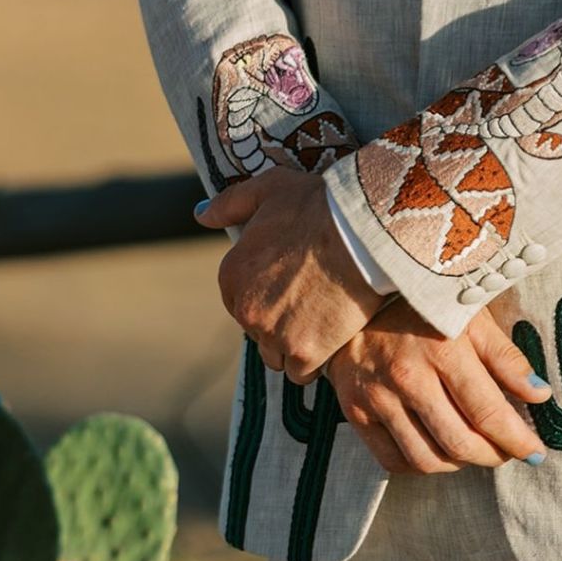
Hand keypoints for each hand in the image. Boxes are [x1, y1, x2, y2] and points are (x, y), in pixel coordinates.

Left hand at [198, 168, 386, 383]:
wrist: (360, 230)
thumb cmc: (317, 204)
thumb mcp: (269, 188)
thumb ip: (231, 204)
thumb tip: (201, 215)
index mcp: (232, 274)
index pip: (240, 301)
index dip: (267, 295)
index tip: (292, 285)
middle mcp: (245, 310)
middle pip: (258, 332)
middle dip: (281, 322)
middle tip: (313, 300)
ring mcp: (274, 335)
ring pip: (278, 356)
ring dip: (296, 345)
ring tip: (323, 321)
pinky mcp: (305, 353)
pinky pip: (303, 372)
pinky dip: (317, 360)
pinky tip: (333, 336)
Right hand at [325, 297, 551, 473]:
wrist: (356, 298)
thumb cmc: (423, 307)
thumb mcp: (470, 317)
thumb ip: (505, 357)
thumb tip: (541, 395)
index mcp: (443, 347)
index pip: (488, 412)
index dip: (517, 440)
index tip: (535, 452)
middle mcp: (408, 375)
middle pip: (460, 443)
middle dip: (493, 456)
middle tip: (507, 452)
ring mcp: (378, 396)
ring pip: (428, 459)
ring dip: (459, 463)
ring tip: (473, 448)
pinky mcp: (356, 412)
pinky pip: (394, 461)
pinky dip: (421, 465)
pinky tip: (436, 448)